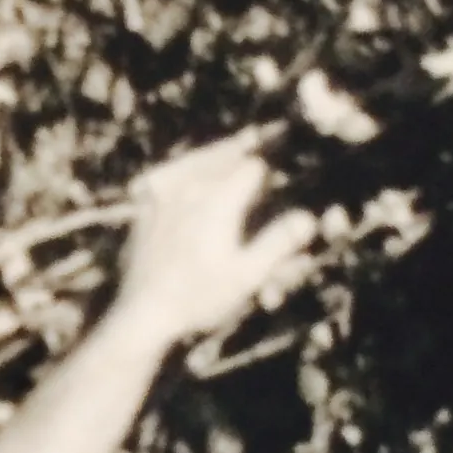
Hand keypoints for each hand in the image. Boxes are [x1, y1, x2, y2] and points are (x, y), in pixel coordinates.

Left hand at [109, 130, 317, 355]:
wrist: (145, 311)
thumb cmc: (200, 297)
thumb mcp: (247, 275)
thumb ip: (278, 243)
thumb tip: (308, 218)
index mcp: (219, 200)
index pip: (254, 168)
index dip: (269, 173)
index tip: (276, 181)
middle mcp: (190, 187)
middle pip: (224, 154)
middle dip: (245, 151)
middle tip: (260, 141)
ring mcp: (162, 193)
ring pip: (195, 159)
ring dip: (217, 153)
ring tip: (234, 146)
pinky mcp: (144, 205)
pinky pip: (167, 173)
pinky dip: (185, 167)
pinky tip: (189, 171)